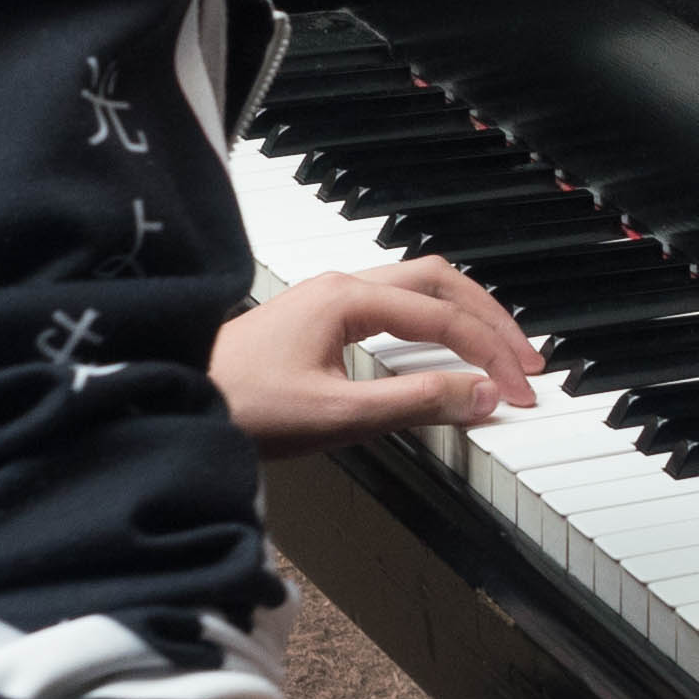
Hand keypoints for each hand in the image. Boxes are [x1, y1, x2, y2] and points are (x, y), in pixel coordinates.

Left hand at [215, 260, 541, 457]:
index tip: (519, 391)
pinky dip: (433, 320)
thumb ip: (415, 405)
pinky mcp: (318, 316)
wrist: (172, 400)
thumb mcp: (338, 416)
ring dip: (464, 314)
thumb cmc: (241, 407)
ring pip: (418, 286)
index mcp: (347, 298)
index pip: (443, 319)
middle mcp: (341, 285)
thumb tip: (482, 396)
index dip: (489, 355)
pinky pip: (394, 302)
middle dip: (490, 320)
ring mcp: (328, 296)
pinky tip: (441, 348)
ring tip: (497, 350)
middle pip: (440, 283)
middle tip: (527, 361)